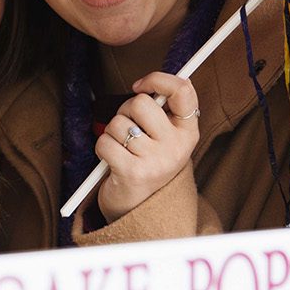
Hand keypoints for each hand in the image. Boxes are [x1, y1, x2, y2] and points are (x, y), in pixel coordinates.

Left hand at [96, 73, 199, 221]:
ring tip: (123, 150)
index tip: (141, 86)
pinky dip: (102, 149)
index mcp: (188, 132)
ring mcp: (156, 161)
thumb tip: (158, 81)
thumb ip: (164, 111)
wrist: (139, 209)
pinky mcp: (133, 173)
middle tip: (129, 130)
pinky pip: (104, 142)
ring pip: (118, 123)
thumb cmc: (148, 164)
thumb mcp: (165, 138)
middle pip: (140, 103)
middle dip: (125, 111)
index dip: (159, 79)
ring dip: (112, 133)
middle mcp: (176, 146)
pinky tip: (113, 161)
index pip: (183, 91)